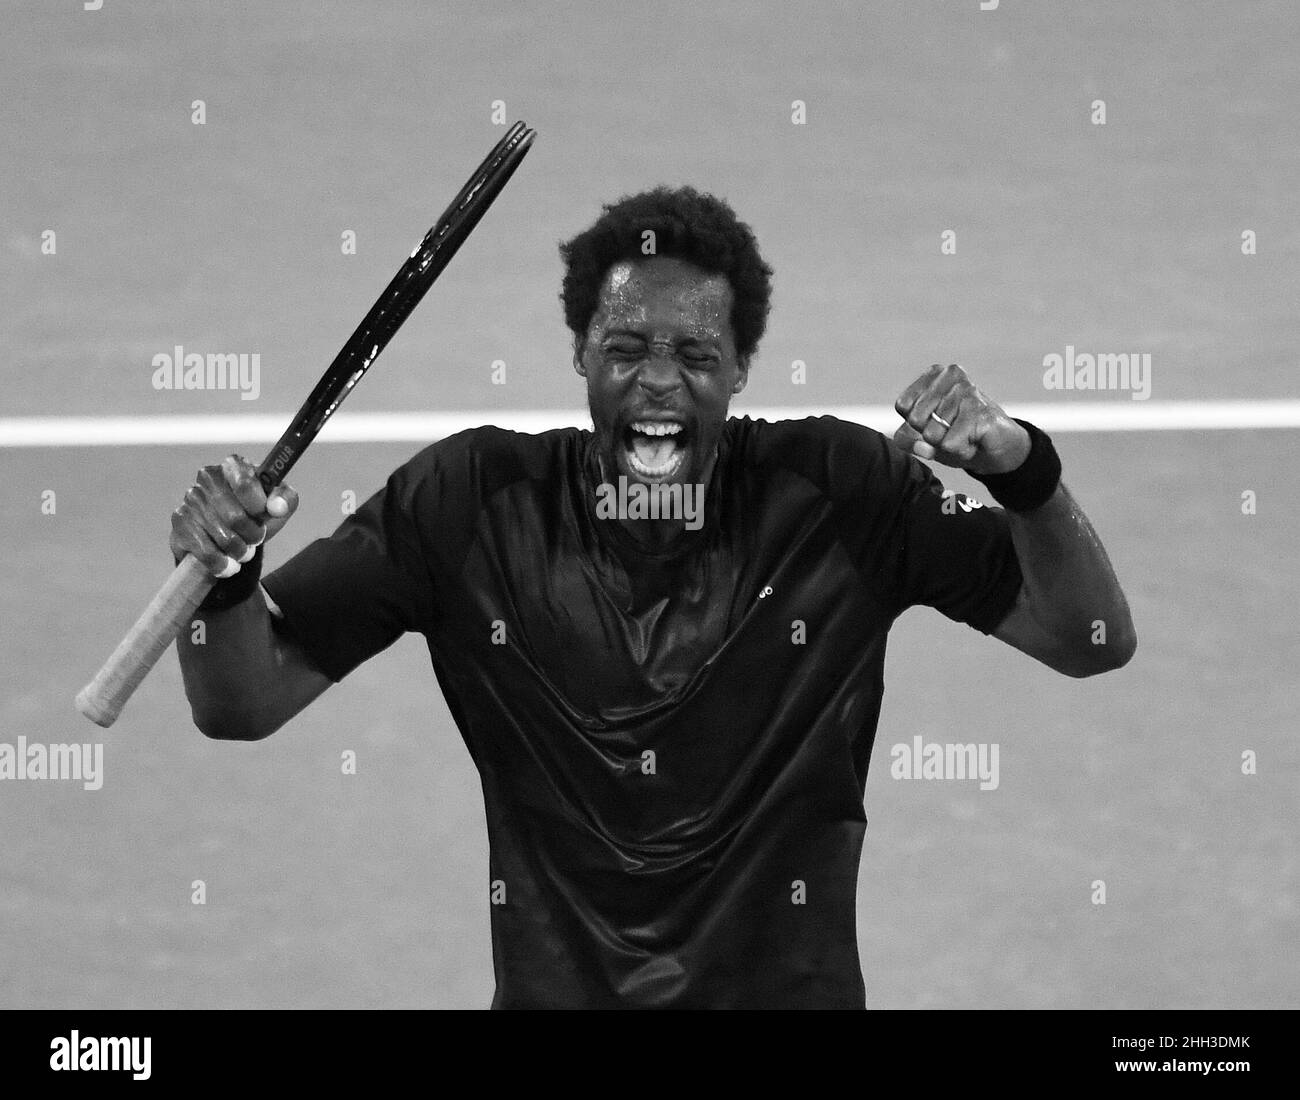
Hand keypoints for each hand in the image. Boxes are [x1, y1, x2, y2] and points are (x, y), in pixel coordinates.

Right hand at [169, 455, 298, 576]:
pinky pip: (206, 552)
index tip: (264, 516)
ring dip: (241, 551)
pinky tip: (229, 566)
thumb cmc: (256, 514)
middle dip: (253, 535)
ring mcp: (191, 499)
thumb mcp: (278, 504)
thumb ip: (286, 500)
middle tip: (256, 539)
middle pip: (236, 517)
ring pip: (223, 538)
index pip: (245, 483)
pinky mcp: (180, 522)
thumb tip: (277, 507)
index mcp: (234, 465)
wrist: (230, 536)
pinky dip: (222, 564)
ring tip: (244, 551)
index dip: (258, 506)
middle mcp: (208, 477)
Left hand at [893, 363, 1029, 475]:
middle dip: (930, 436)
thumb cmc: (957, 437)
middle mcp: (951, 375)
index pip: (903, 405)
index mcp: (934, 375)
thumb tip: (917, 446)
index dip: (915, 424)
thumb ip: (907, 439)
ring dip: (948, 445)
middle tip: (952, 431)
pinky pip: (950, 444)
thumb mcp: (923, 438)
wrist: (997, 448)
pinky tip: (974, 440)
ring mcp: (968, 391)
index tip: (935, 422)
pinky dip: (960, 451)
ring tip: (965, 436)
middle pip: (916, 419)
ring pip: (932, 434)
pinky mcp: (980, 411)